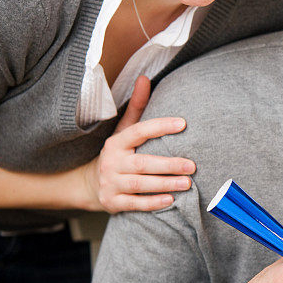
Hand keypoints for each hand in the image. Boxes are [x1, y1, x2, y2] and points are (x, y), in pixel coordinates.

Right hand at [80, 75, 196, 212]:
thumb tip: (145, 78)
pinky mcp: (112, 202)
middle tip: (192, 165)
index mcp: (116, 142)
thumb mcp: (124, 131)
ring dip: (165, 184)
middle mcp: (111, 162)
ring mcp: (110, 183)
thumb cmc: (118, 154)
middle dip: (169, 164)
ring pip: (140, 184)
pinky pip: (134, 204)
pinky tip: (170, 200)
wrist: (89, 184)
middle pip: (142, 163)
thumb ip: (138, 107)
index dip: (160, 126)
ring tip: (187, 183)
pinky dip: (152, 203)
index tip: (183, 123)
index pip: (139, 131)